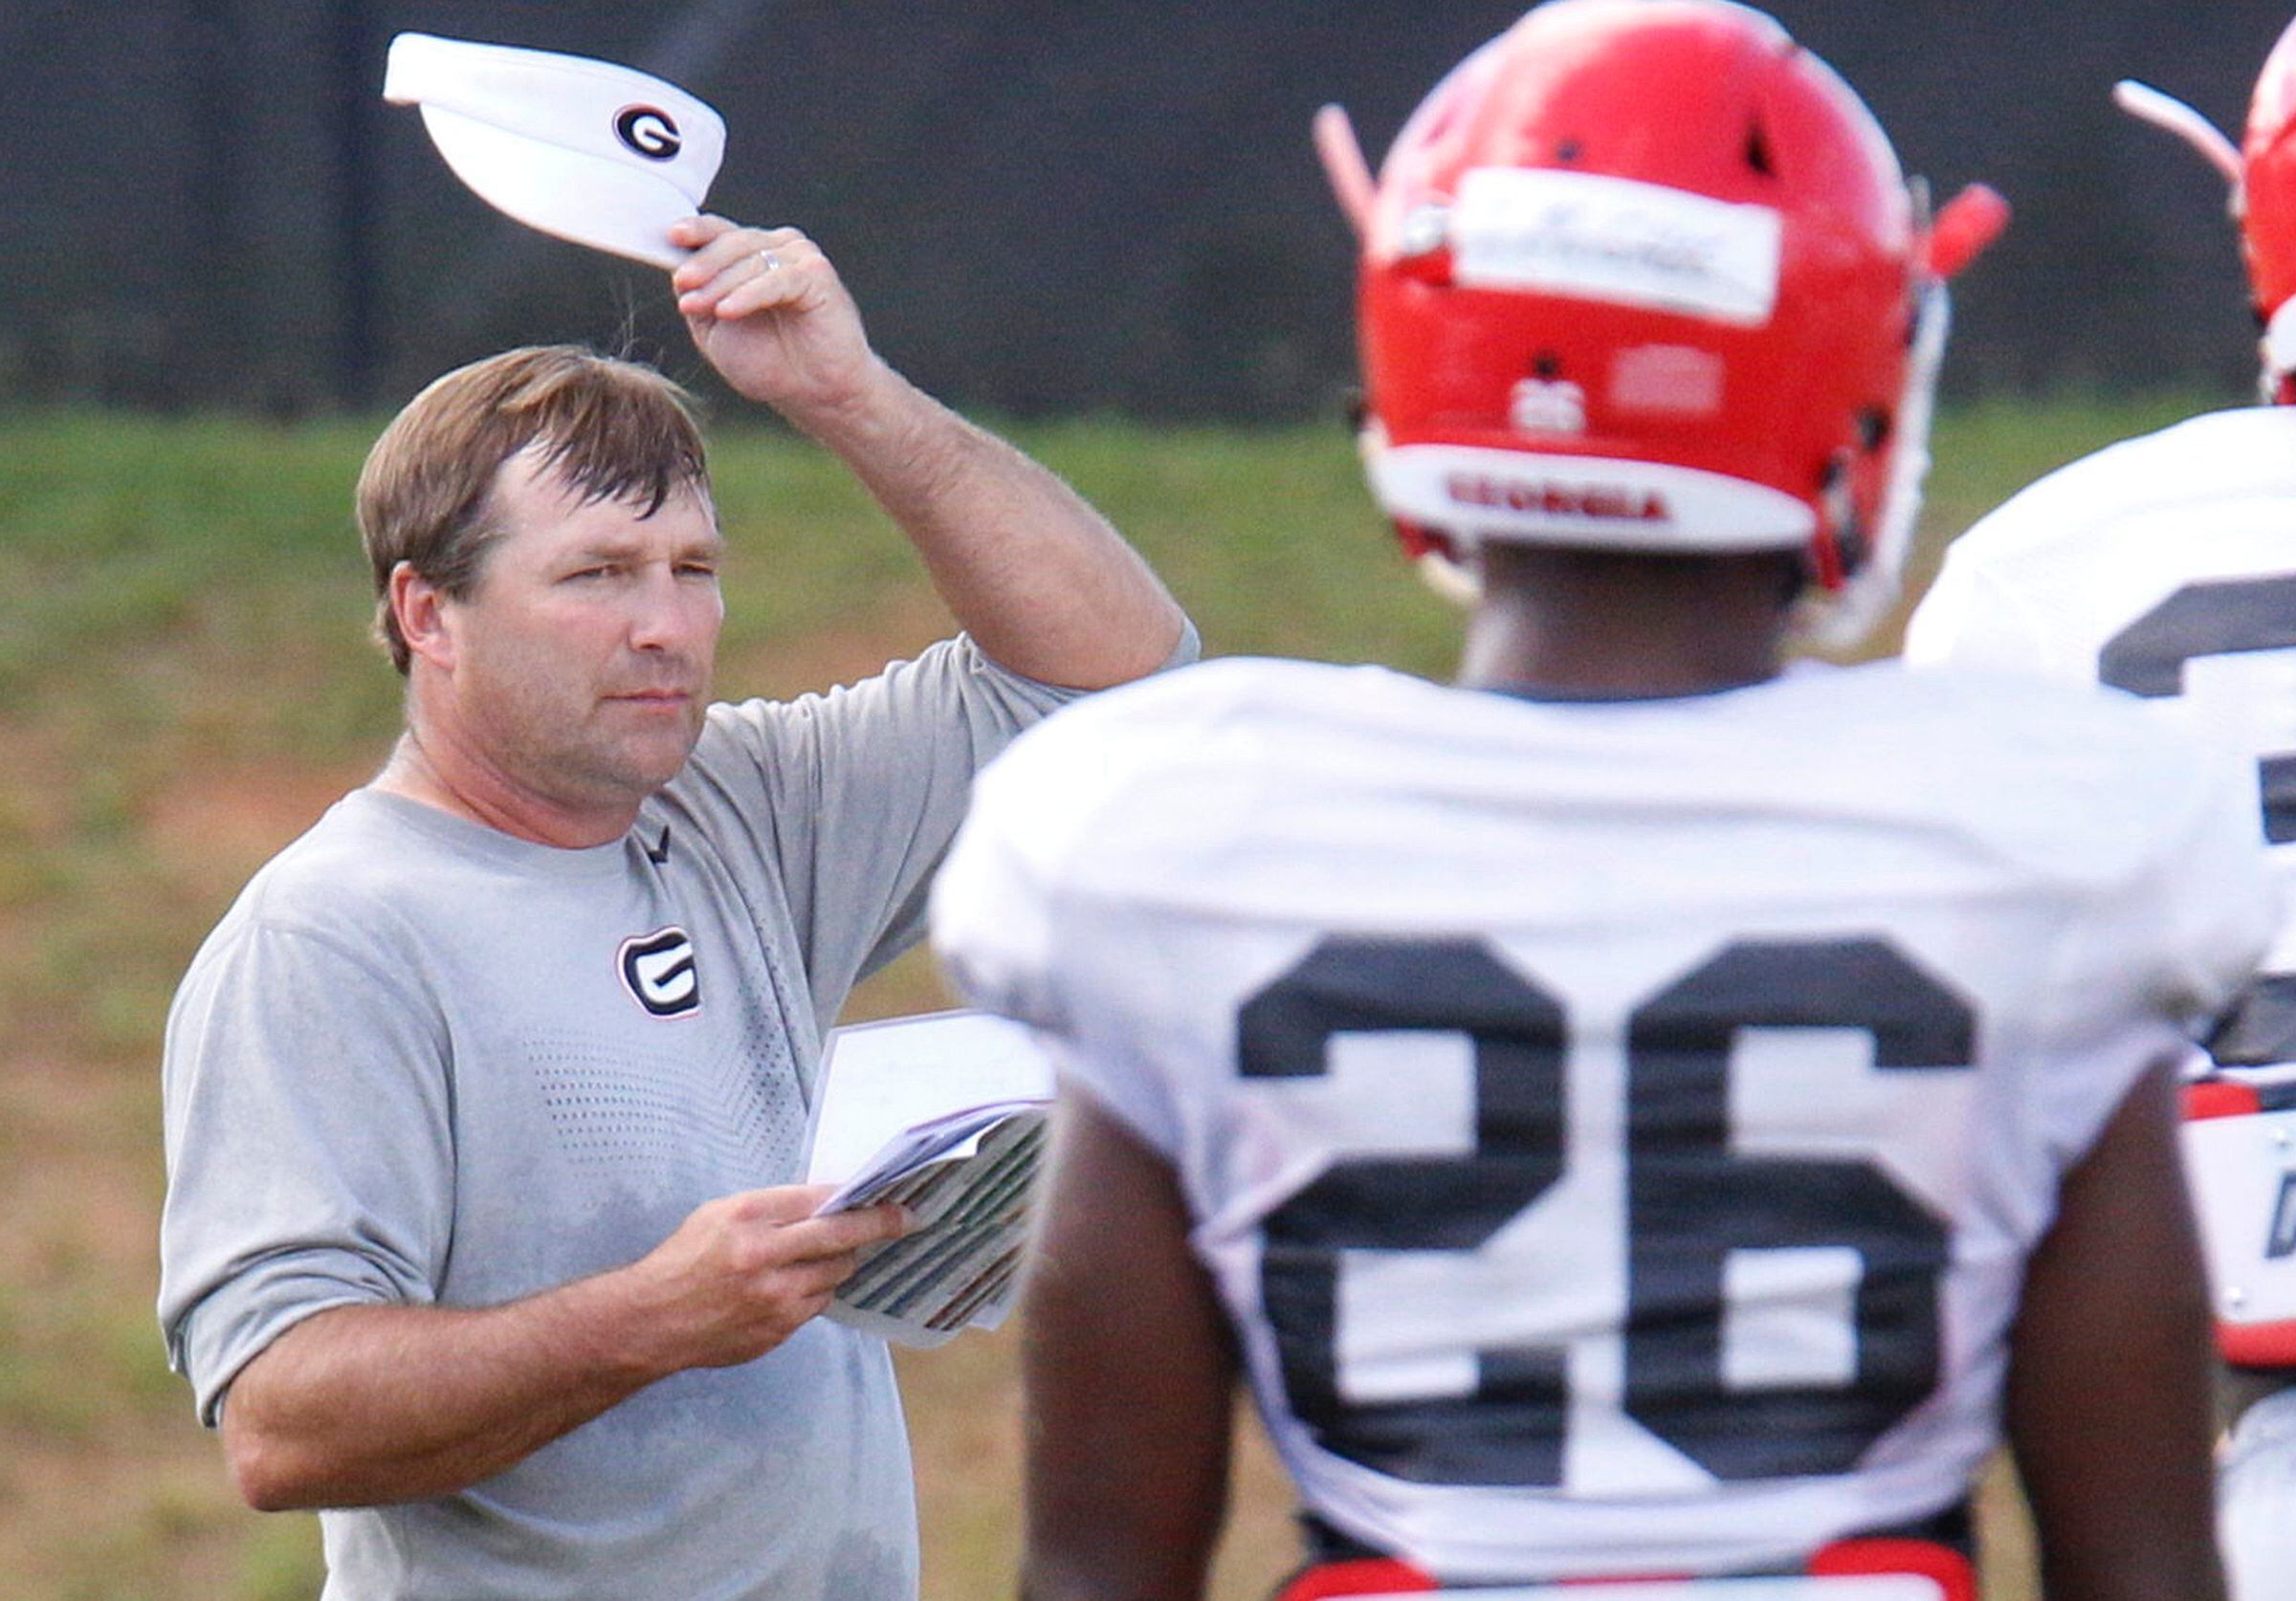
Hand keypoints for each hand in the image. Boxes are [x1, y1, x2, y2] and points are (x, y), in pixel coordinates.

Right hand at [622, 1183, 910, 1371]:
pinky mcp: (778, 1330)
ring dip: (840, 1262)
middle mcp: (764, 1257)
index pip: (821, 1201)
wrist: (653, 1321)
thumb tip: (829, 1202)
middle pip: (842, 1236)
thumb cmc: (685, 1259)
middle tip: (906, 1218)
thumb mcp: (720, 1214)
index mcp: (748, 1219)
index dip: (860, 1198)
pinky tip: (796, 1284)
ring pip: (836, 1273)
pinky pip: (816, 1303)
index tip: (889, 1196)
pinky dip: (814, 1290)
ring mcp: (774, 1299)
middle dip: (880, 1225)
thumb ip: (773, 1208)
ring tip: (829, 1255)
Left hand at [669, 216, 888, 425]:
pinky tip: (727, 311)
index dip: (696, 231)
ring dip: (720, 284)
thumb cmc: (770, 363)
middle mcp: (778, 249)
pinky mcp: (817, 276)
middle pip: (732, 242)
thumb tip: (677, 271)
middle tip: (682, 283)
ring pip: (751, 260)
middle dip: (703, 264)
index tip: (671, 236)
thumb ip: (698, 297)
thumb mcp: (716, 329)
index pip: (720, 232)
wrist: (814, 394)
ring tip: (698, 308)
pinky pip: (777, 280)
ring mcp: (800, 259)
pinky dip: (749, 294)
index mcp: (752, 256)